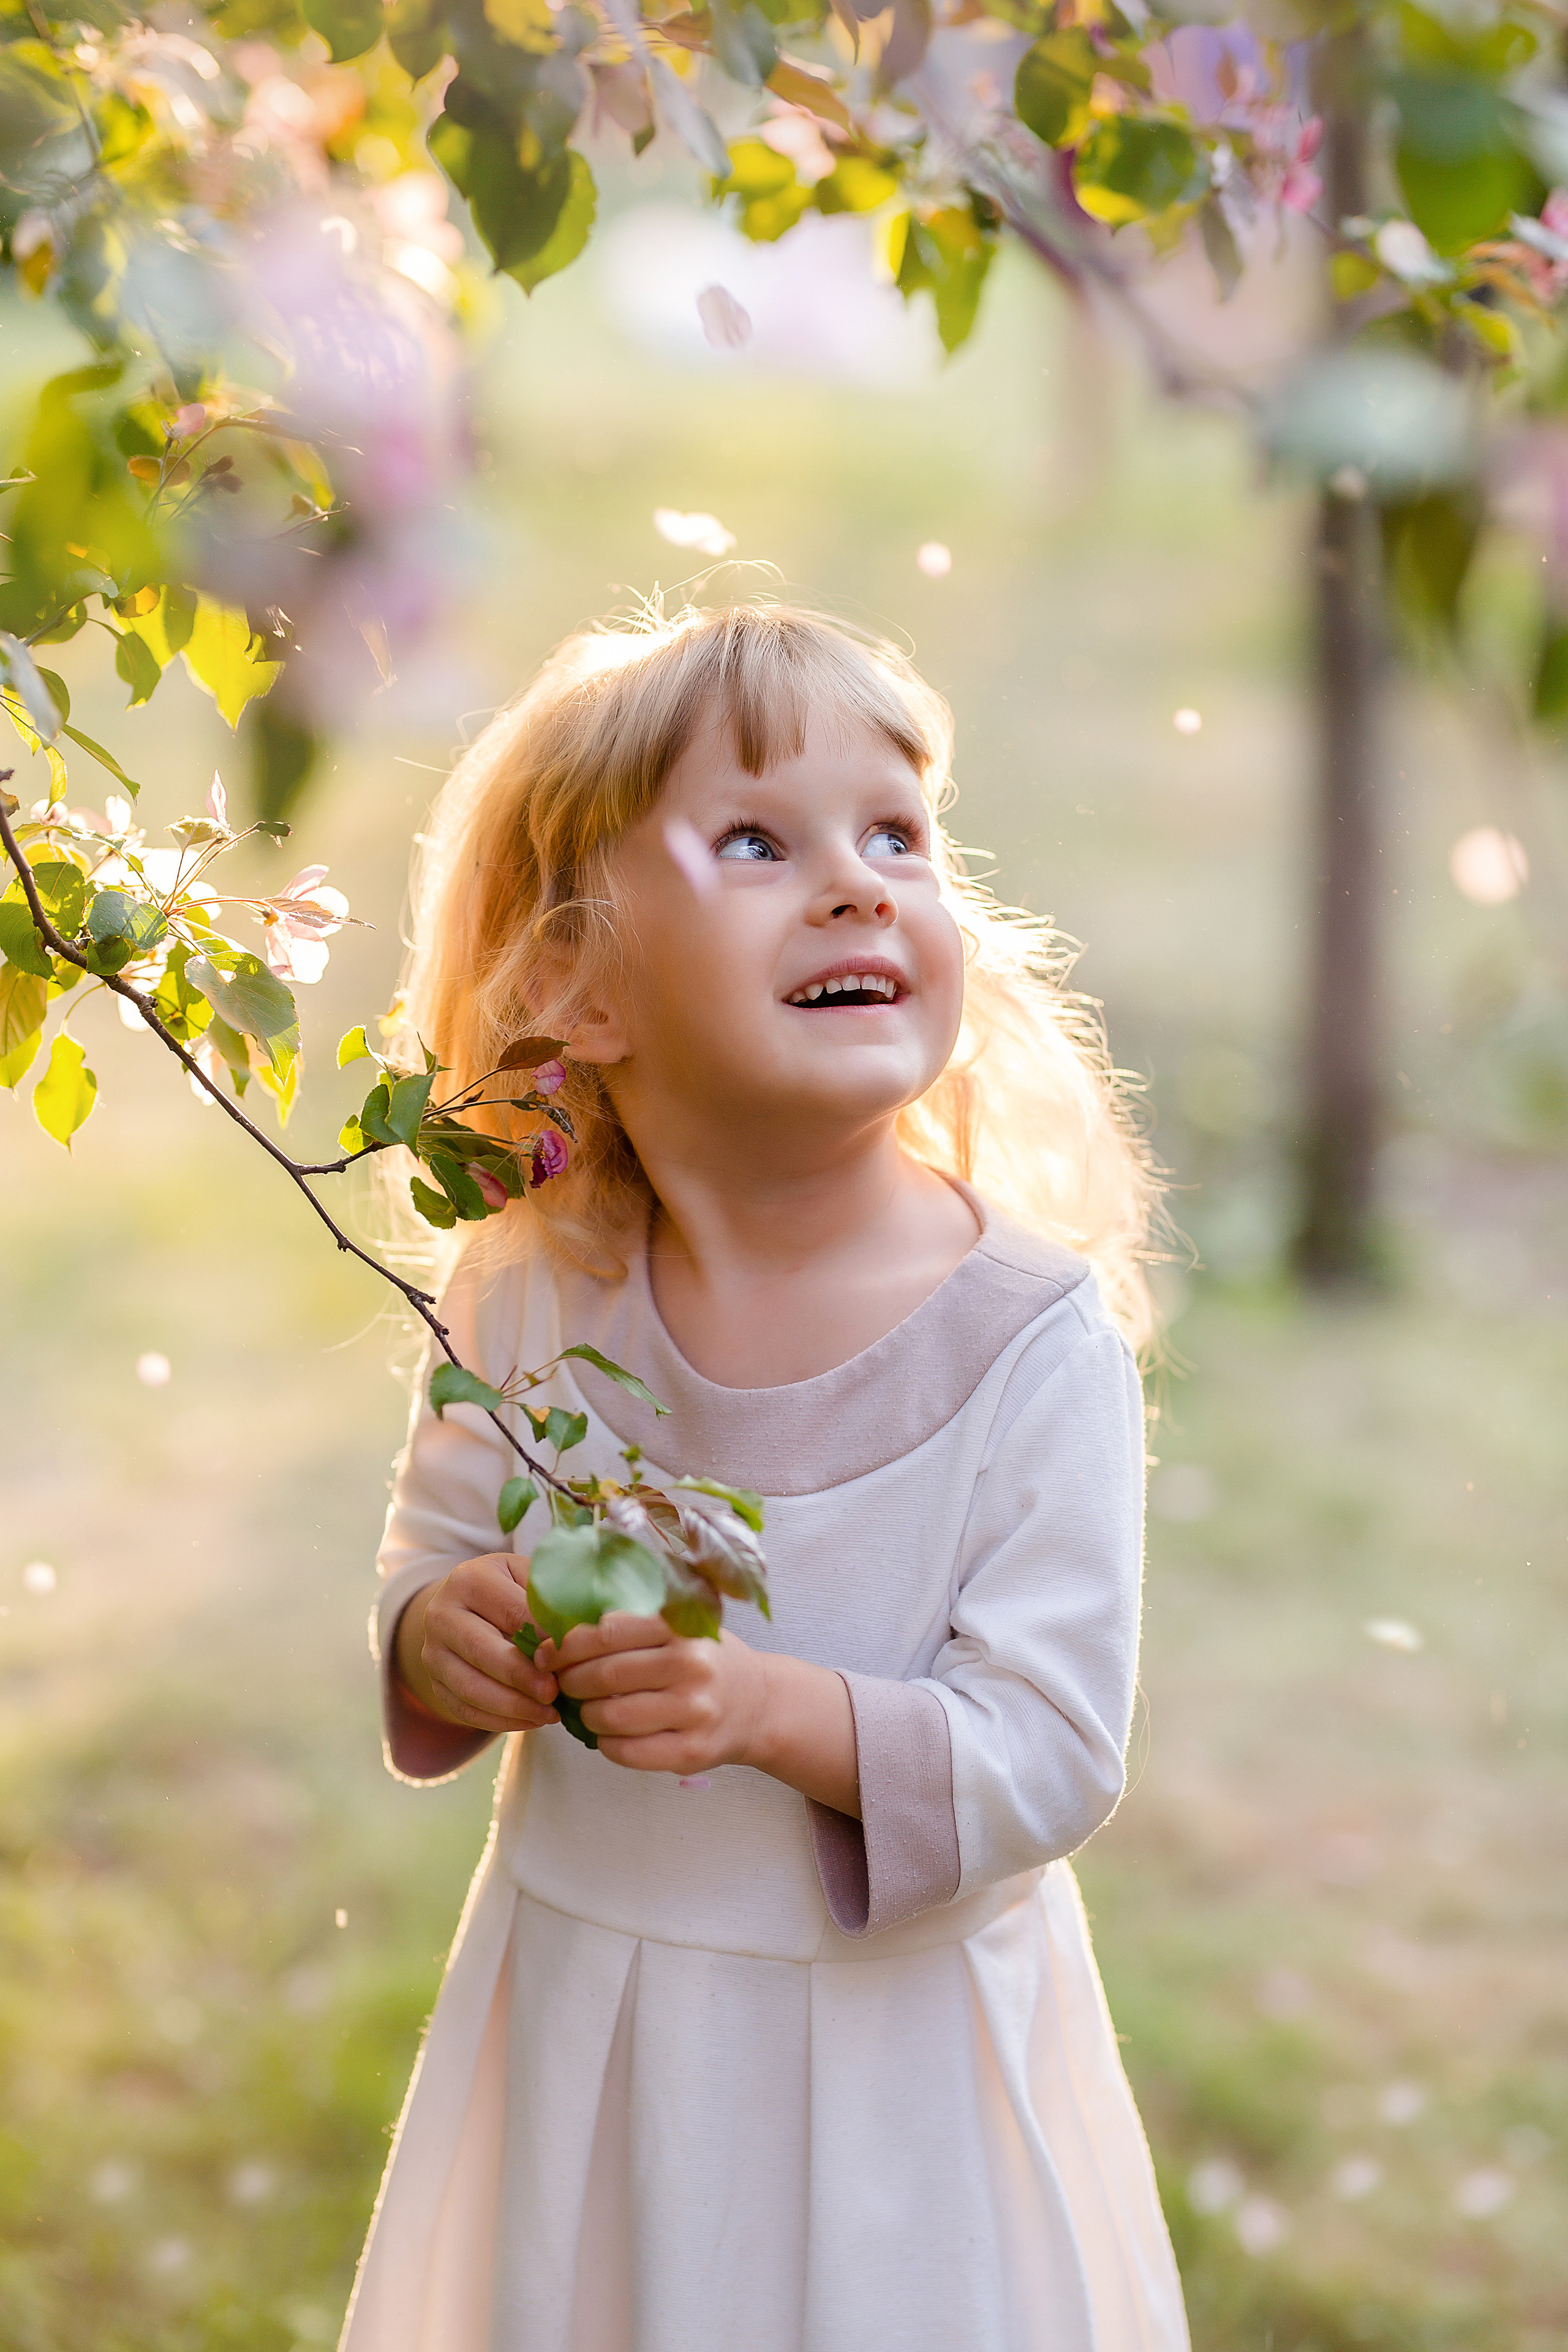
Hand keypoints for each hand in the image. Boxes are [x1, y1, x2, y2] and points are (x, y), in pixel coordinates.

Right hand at [395, 1553, 558, 1733]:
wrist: (469, 1606)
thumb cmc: (511, 1590)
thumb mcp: (528, 1579)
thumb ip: (547, 1602)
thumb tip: (573, 1637)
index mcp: (468, 1579)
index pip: (509, 1611)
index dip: (541, 1636)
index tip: (570, 1656)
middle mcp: (441, 1614)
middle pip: (481, 1650)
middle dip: (521, 1676)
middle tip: (553, 1693)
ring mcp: (432, 1652)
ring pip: (469, 1687)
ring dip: (512, 1706)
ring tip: (548, 1714)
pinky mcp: (434, 1683)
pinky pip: (464, 1709)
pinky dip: (500, 1721)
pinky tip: (530, 1720)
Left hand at [545, 1613, 766, 1777]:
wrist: (759, 1704)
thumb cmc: (703, 1661)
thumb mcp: (678, 1628)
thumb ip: (629, 1625)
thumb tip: (555, 1636)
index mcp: (681, 1627)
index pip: (605, 1632)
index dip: (566, 1646)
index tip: (548, 1655)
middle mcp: (691, 1666)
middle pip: (604, 1675)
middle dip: (570, 1682)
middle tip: (563, 1684)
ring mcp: (694, 1711)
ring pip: (611, 1717)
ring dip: (586, 1715)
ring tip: (588, 1709)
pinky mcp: (692, 1751)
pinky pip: (627, 1753)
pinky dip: (606, 1745)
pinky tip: (609, 1735)